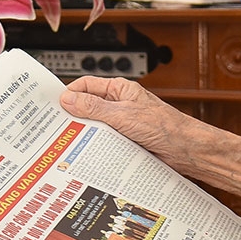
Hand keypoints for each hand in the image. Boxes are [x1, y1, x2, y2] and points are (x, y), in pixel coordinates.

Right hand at [60, 76, 198, 167]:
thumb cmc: (164, 127)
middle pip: (88, 106)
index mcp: (119, 89)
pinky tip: (89, 154)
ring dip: (86, 133)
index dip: (69, 94)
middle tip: (57, 128)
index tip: (54, 107)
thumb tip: (68, 99)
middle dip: (74, 116)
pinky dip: (97, 146)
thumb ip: (94, 108)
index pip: (86, 85)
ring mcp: (122, 122)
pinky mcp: (125, 139)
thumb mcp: (123, 116)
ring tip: (71, 143)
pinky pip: (105, 140)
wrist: (186, 150)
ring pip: (95, 125)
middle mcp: (119, 104)